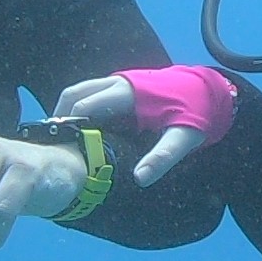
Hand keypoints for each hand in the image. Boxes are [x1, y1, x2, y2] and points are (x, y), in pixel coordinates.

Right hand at [53, 70, 224, 185]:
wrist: (211, 91)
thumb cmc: (197, 114)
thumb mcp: (184, 138)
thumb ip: (162, 157)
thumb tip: (140, 179)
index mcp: (129, 93)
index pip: (84, 106)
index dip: (68, 126)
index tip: (58, 149)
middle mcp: (119, 82)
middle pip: (75, 94)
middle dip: (59, 116)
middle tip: (51, 145)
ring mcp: (119, 81)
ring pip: (81, 91)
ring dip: (68, 112)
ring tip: (61, 140)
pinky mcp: (123, 86)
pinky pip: (92, 93)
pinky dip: (80, 109)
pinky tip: (80, 132)